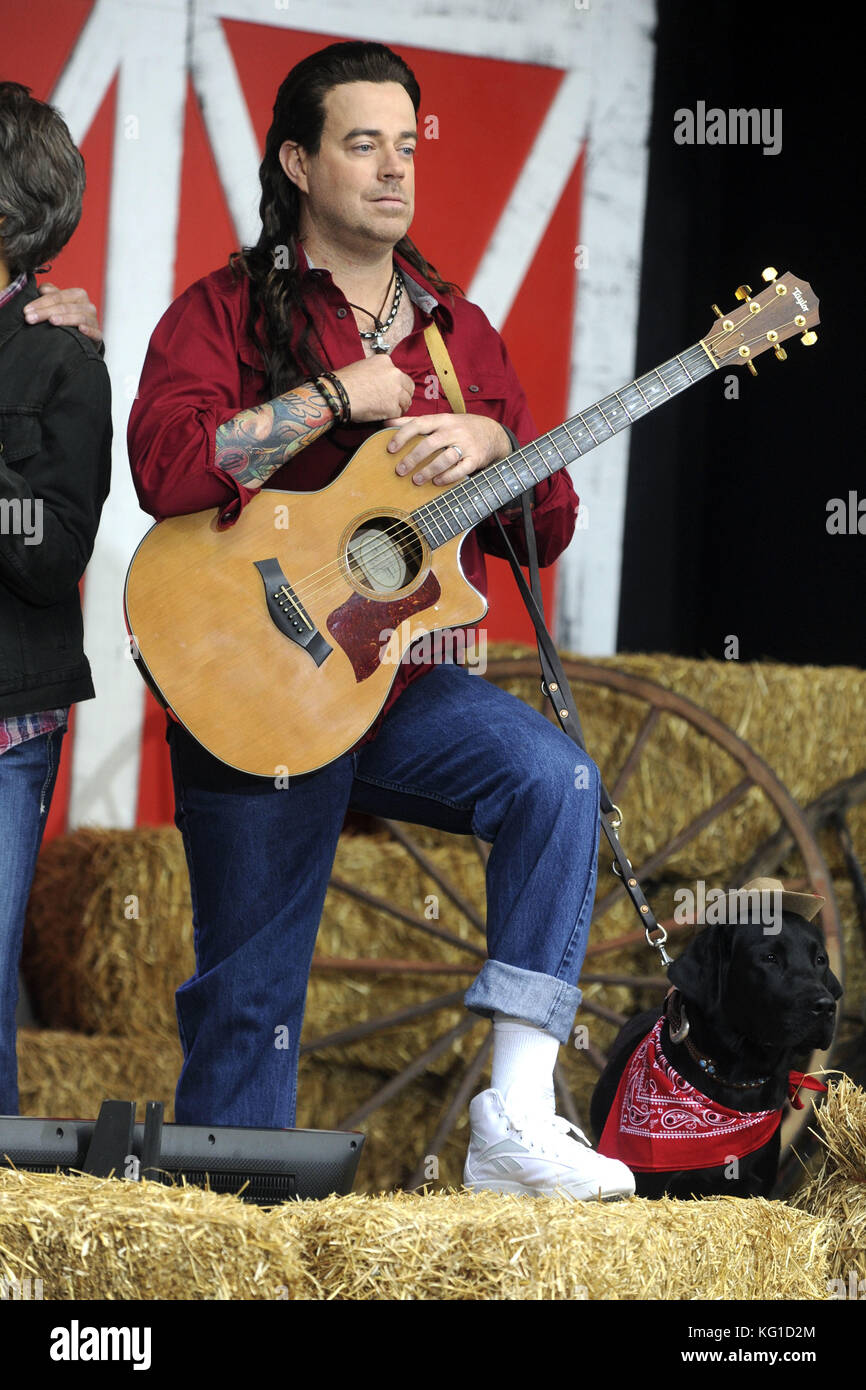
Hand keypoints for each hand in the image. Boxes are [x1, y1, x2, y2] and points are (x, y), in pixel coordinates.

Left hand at [23, 283, 102, 341]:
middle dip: (46, 312)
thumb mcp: (59, 303)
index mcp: (78, 295)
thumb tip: (42, 289)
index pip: (57, 296)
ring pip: (79, 317)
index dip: (41, 302)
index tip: (26, 310)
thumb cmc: (69, 316)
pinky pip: (95, 332)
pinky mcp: (98, 335)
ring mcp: (94, 320)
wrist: (85, 335)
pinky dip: (88, 330)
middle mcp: (87, 306)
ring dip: (65, 319)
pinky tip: (80, 329)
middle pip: (65, 307)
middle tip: (30, 318)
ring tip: (52, 321)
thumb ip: (51, 294)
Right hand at [333, 355, 414, 422]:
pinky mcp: (393, 407)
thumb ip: (377, 371)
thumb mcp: (363, 366)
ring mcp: (395, 391)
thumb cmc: (345, 382)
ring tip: (386, 410)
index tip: (391, 391)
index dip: (397, 385)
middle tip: (394, 402)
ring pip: (406, 401)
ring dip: (399, 406)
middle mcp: (394, 373)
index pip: (400, 374)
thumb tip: (381, 381)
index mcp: (386, 361)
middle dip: (402, 395)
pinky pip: (398, 413)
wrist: (338, 394)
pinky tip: (382, 415)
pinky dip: (392, 415)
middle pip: (408, 387)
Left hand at [384, 412, 510, 485]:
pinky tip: (437, 482)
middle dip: (413, 458)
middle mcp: (454, 430)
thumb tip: (386, 422)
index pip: (419, 424)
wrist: (492, 433)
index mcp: (442, 420)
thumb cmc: (459, 427)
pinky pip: (461, 469)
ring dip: (429, 470)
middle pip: (430, 443)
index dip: (403, 435)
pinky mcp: (476, 458)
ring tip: (416, 480)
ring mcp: (466, 444)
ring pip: (446, 458)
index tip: (390, 449)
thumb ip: (414, 421)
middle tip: (400, 471)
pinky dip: (448, 477)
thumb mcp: (440, 420)